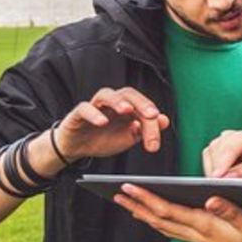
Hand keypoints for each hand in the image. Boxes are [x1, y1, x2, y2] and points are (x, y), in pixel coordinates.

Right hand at [55, 87, 169, 160]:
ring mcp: (95, 106)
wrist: (77, 148)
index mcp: (127, 109)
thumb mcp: (127, 138)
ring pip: (106, 94)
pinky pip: (84, 108)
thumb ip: (145, 130)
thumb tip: (165, 120)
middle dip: (141, 103)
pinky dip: (94, 113)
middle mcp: (112, 104)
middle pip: (128, 94)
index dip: (152, 123)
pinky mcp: (78, 114)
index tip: (154, 143)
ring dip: (118, 101)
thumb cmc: (102, 139)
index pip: (143, 108)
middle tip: (151, 115)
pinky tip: (102, 122)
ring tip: (127, 110)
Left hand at [113, 183, 241, 241]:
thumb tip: (211, 197)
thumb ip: (232, 211)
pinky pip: (176, 231)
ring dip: (145, 214)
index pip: (170, 210)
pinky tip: (156, 218)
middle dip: (138, 205)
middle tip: (116, 192)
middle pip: (161, 219)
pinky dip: (161, 222)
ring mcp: (202, 240)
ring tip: (129, 203)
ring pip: (165, 226)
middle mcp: (200, 234)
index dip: (148, 198)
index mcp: (208, 226)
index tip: (129, 187)